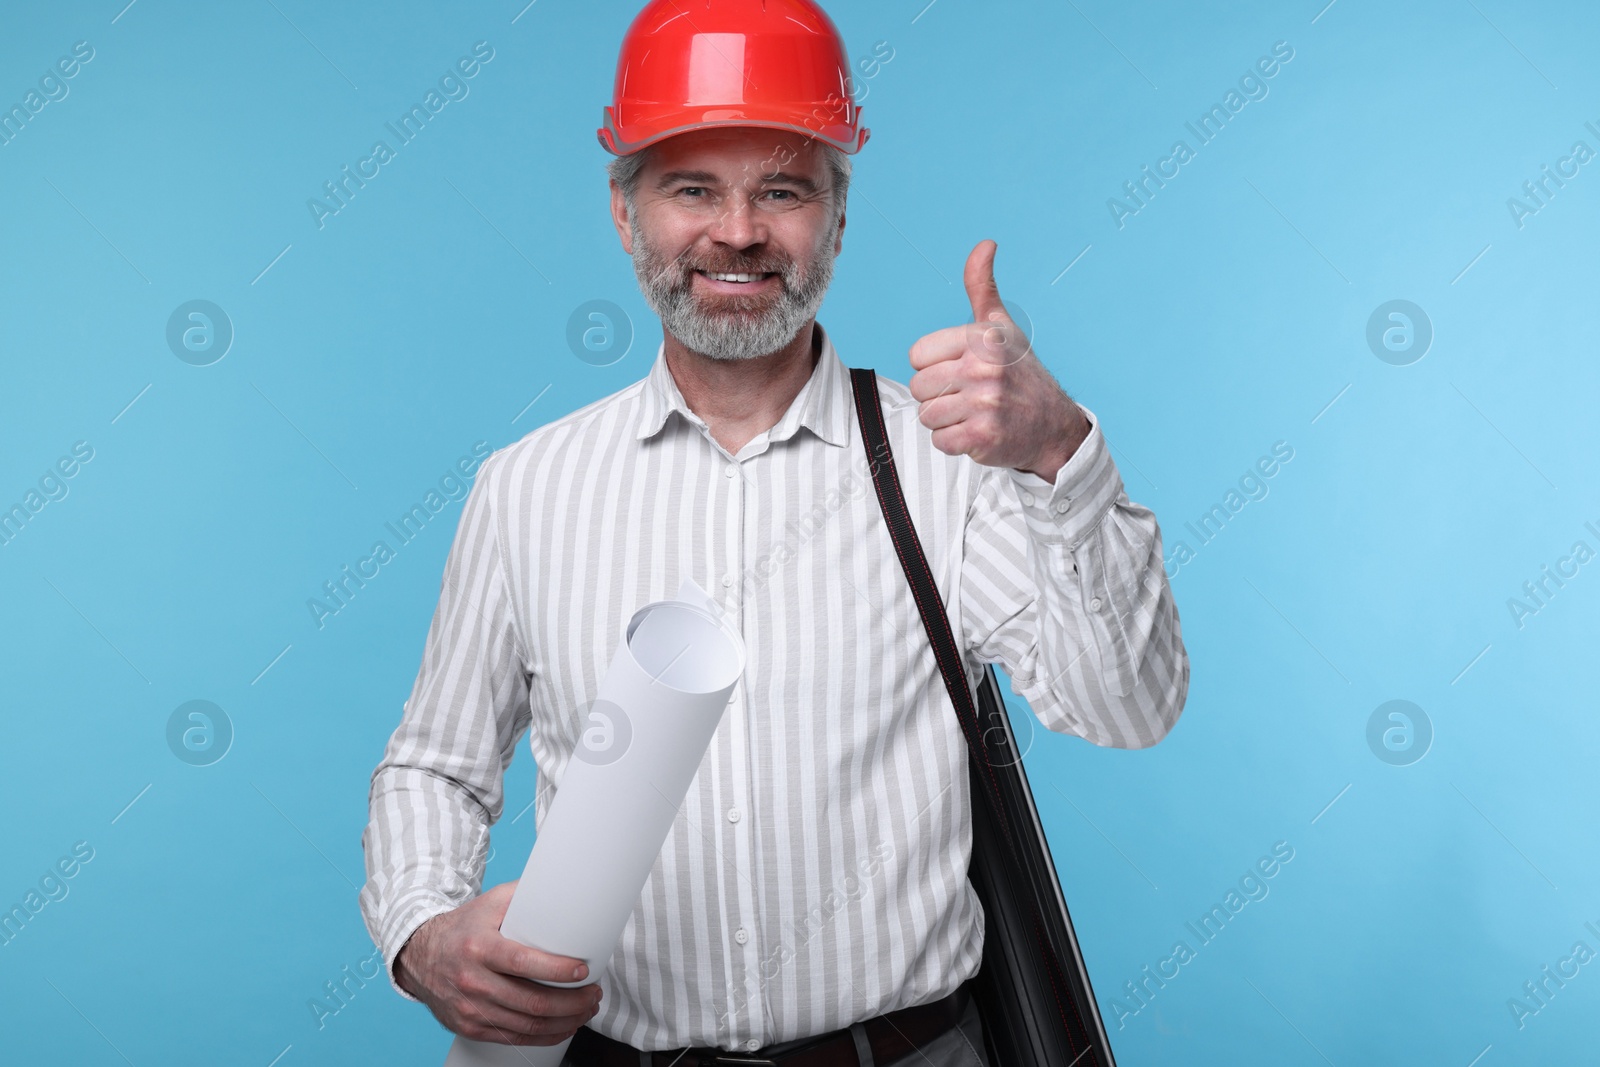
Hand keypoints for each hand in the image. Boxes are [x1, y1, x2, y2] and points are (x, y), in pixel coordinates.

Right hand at [395, 880, 602, 1045]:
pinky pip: (514, 1039)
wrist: (421, 956)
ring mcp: (470, 1009)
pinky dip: (545, 1036)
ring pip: (528, 1024)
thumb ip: (525, 895)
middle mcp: (472, 981)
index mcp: (479, 947)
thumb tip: (563, 886)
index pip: (522, 963)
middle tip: (593, 993)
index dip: (557, 971)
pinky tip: (563, 1026)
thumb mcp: (489, 904)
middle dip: (572, 1002)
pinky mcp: (471, 1027)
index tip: (582, 970)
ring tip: (586, 1009)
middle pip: (531, 1001)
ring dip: (565, 1021)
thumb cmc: (463, 928)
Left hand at [909, 240, 1089, 479]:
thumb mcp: (1002, 326)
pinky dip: (954, 442)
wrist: (1054, 426)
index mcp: (983, 337)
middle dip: (938, 395)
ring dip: (945, 420)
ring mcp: (984, 403)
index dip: (933, 366)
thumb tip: (985, 245)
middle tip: (968, 395)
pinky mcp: (983, 436)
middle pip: (919, 387)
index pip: (917, 355)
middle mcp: (984, 367)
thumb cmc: (1020, 373)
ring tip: (973, 413)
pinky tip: (976, 432)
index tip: (960, 369)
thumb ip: (982, 287)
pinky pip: (940, 441)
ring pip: (927, 415)